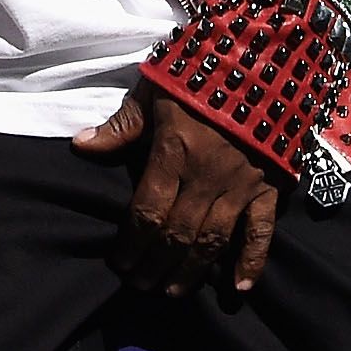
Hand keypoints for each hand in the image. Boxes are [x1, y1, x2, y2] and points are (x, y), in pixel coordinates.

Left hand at [72, 81, 282, 296]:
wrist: (265, 59)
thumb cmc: (201, 72)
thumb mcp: (154, 89)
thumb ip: (122, 125)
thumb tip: (81, 146)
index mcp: (174, 153)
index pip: (146, 212)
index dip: (131, 244)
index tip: (119, 264)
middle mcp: (206, 176)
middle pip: (176, 234)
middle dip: (155, 264)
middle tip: (140, 286)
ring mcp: (240, 185)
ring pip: (213, 240)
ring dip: (191, 271)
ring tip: (172, 292)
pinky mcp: (270, 186)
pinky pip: (262, 231)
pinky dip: (252, 262)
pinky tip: (239, 288)